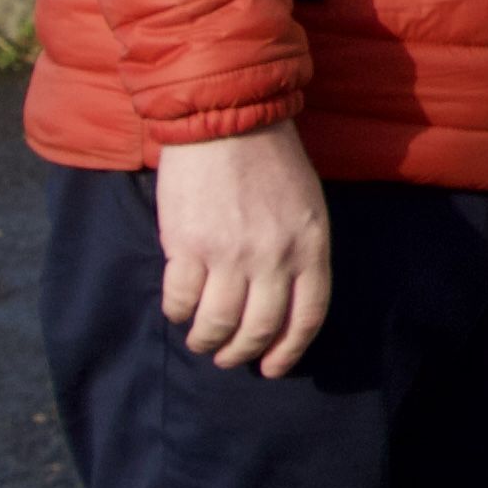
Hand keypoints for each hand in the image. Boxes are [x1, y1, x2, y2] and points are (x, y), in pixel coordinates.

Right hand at [155, 124, 332, 376]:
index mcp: (310, 247)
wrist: (226, 119)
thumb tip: (280, 300)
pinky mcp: (187, 246)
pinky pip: (180, 300)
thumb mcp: (306, 206)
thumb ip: (299, 252)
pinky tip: (178, 310)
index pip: (306, 318)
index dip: (287, 351)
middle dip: (242, 354)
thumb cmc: (270, 160)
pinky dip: (177, 314)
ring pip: (216, 324)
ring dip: (205, 341)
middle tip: (228, 357)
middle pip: (259, 330)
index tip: (272, 367)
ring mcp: (229, 254)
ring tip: (200, 340)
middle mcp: (273, 257)